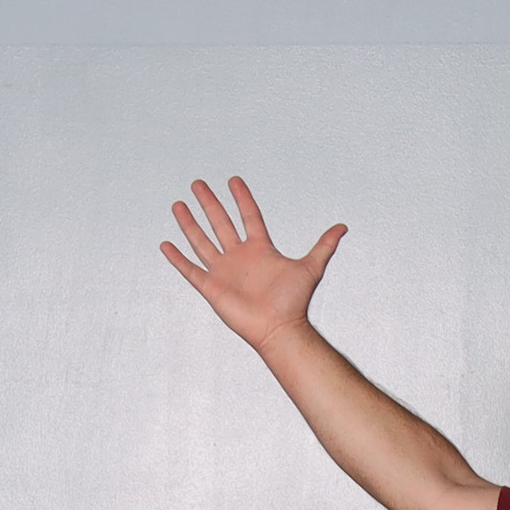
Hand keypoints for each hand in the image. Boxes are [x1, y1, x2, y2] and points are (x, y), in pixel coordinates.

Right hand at [161, 175, 343, 346]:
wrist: (279, 328)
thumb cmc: (294, 301)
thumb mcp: (311, 267)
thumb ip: (324, 246)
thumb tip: (343, 227)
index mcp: (260, 249)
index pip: (249, 216)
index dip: (242, 198)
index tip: (233, 180)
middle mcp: (239, 257)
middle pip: (220, 223)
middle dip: (209, 203)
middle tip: (198, 184)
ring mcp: (223, 271)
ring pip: (202, 241)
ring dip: (189, 224)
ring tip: (178, 204)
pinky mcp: (211, 287)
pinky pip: (190, 270)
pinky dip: (177, 258)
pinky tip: (166, 244)